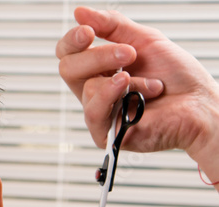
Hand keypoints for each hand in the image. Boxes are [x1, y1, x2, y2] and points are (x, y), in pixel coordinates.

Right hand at [56, 7, 218, 168]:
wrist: (199, 104)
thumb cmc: (178, 77)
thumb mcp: (144, 40)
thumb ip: (110, 26)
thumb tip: (79, 13)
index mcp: (99, 69)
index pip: (67, 54)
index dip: (72, 41)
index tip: (88, 32)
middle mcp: (95, 90)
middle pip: (68, 69)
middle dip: (99, 56)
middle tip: (129, 53)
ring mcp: (99, 111)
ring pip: (86, 87)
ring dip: (123, 80)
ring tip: (150, 84)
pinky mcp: (104, 133)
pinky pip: (93, 111)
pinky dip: (113, 95)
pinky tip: (132, 92)